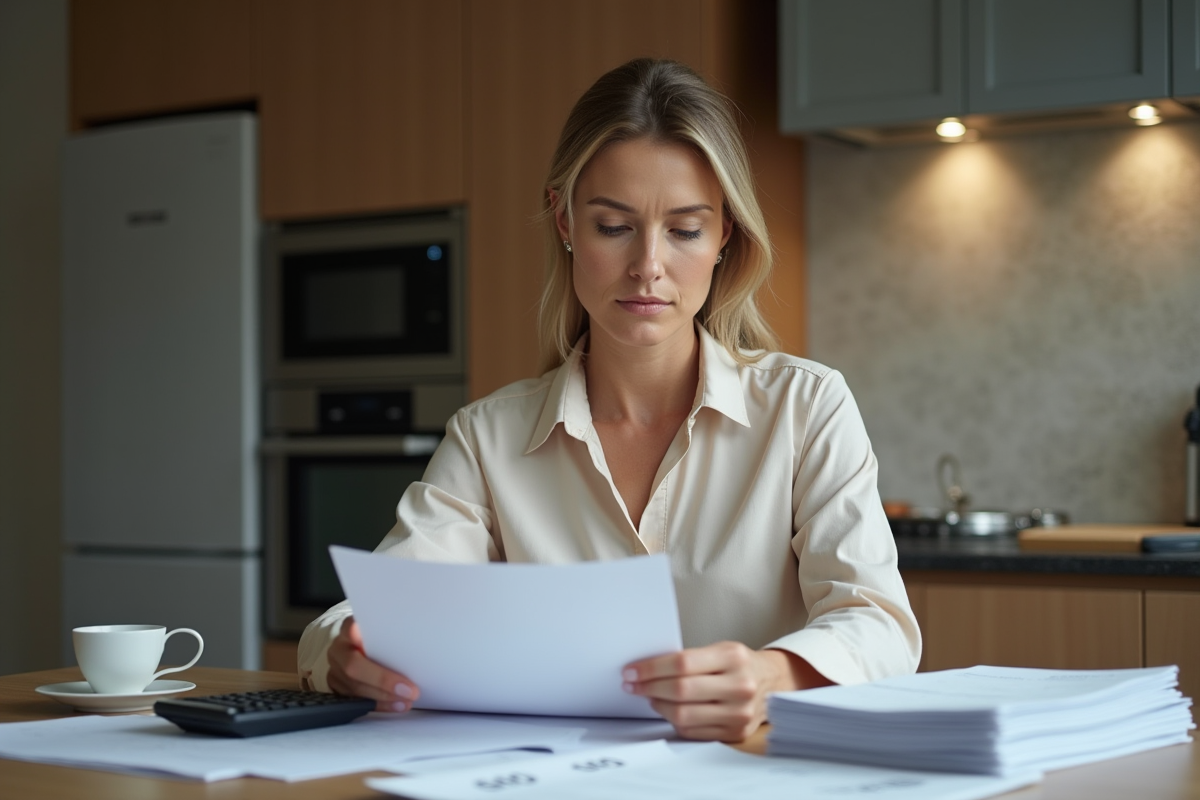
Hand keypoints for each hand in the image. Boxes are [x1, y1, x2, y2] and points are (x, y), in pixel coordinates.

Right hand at [326, 616, 419, 711]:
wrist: (359, 650)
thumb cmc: (379, 640)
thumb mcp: (383, 631)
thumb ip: (393, 635)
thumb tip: (422, 641)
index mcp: (349, 629)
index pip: (351, 628)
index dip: (357, 635)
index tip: (366, 639)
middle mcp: (339, 649)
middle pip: (353, 665)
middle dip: (383, 680)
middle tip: (409, 690)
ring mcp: (335, 670)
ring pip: (355, 687)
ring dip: (384, 697)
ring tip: (407, 700)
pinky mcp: (337, 688)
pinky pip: (357, 701)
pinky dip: (379, 705)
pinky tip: (396, 706)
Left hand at [621, 642, 831, 741]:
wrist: (773, 683)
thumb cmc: (739, 664)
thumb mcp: (720, 649)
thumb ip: (689, 658)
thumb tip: (646, 668)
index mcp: (733, 657)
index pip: (682, 663)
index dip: (651, 668)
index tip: (631, 670)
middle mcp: (739, 686)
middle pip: (680, 690)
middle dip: (648, 687)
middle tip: (632, 684)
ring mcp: (739, 713)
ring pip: (684, 715)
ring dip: (658, 705)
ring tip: (649, 696)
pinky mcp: (735, 733)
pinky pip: (693, 731)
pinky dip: (673, 720)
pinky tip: (667, 709)